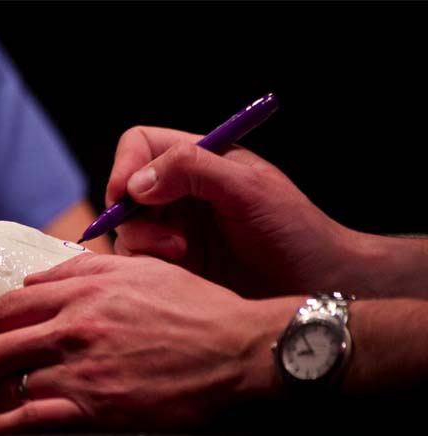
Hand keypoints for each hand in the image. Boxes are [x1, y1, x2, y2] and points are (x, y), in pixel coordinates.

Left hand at [0, 254, 288, 434]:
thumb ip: (84, 270)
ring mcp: (82, 366)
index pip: (11, 303)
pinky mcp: (95, 406)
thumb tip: (37, 279)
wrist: (236, 348)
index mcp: (84, 288)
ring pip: (8, 379)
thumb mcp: (141, 269)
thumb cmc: (193, 306)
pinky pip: (29, 418)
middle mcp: (75, 323)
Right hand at [105, 126, 360, 296]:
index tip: (125, 194)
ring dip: (143, 241)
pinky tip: (180, 273)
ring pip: (127, 228)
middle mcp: (181, 192)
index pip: (141, 145)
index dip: (126, 165)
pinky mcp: (175, 264)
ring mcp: (175, 228)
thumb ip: (192, 169)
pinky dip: (147, 265)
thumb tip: (136, 183)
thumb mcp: (248, 188)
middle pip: (126, 190)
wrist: (315, 284)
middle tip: (162, 237)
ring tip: (181, 254)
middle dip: (132, 213)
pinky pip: (139, 260)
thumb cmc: (295, 231)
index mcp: (199, 160)